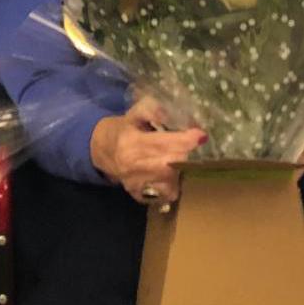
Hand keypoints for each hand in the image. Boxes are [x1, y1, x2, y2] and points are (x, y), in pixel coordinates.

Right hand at [89, 97, 205, 205]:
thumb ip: (151, 109)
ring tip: (180, 158)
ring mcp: (136, 183)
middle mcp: (132, 166)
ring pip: (170, 181)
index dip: (184, 140)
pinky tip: (172, 173)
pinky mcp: (138, 195)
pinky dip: (173, 184)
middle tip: (194, 145)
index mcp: (131, 142)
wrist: (102, 150)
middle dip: (186, 154)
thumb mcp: (134, 113)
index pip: (162, 143)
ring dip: (180, 169)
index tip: (201, 135)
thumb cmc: (124, 129)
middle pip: (170, 164)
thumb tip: (170, 113)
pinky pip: (165, 194)